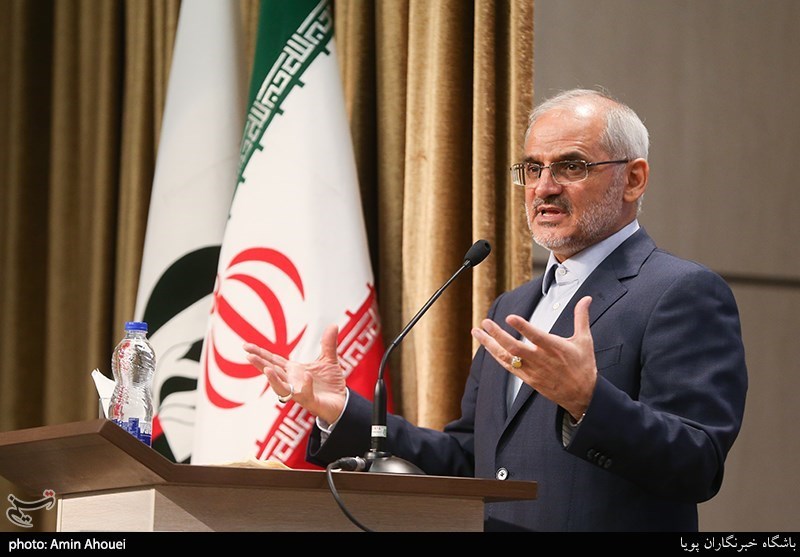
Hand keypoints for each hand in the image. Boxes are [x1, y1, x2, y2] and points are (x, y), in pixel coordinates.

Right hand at [243, 324, 347, 423]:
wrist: (342, 402)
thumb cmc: (331, 383)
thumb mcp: (329, 360)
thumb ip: (328, 344)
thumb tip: (333, 325)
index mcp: (293, 370)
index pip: (273, 361)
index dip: (260, 353)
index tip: (245, 346)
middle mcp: (293, 381)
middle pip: (273, 372)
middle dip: (260, 364)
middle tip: (248, 356)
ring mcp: (299, 392)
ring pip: (282, 388)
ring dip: (274, 380)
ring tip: (267, 370)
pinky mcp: (311, 401)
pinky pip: (305, 394)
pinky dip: (305, 385)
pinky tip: (306, 375)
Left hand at [471, 295, 596, 419]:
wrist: (582, 396)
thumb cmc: (583, 366)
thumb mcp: (584, 340)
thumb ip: (581, 317)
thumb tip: (586, 299)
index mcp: (555, 348)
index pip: (536, 336)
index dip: (523, 327)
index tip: (509, 317)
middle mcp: (541, 360)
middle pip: (515, 347)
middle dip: (497, 335)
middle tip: (485, 322)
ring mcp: (532, 370)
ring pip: (507, 357)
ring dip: (490, 344)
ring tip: (477, 332)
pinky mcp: (528, 379)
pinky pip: (508, 367)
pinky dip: (497, 356)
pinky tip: (487, 347)